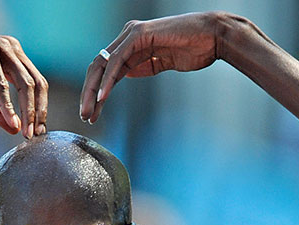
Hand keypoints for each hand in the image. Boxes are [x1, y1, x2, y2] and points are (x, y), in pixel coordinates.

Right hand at [0, 24, 47, 137]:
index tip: (38, 131)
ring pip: (24, 83)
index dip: (40, 108)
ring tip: (25, 132)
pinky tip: (10, 121)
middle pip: (36, 84)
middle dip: (37, 112)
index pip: (36, 83)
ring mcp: (1, 47)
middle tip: (34, 135)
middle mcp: (12, 48)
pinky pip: (2, 83)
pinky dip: (7, 104)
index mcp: (13, 56)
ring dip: (26, 111)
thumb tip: (16, 130)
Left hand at [80, 12, 220, 122]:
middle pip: (99, 67)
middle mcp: (128, 37)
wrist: (213, 37)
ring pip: (103, 64)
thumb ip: (144, 66)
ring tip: (90, 111)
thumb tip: (126, 74)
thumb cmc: (195, 48)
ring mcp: (132, 34)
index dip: (97, 92)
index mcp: (133, 44)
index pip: (107, 70)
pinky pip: (117, 61)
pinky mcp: (138, 35)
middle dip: (90, 93)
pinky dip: (108, 80)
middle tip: (85, 115)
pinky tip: (103, 97)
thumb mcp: (163, 62)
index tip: (93, 114)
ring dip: (94, 90)